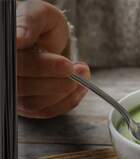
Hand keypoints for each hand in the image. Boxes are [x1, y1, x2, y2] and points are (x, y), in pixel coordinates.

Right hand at [16, 0, 89, 118]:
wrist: (45, 38)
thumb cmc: (40, 26)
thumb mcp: (39, 15)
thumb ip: (30, 23)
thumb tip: (18, 39)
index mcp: (6, 52)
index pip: (16, 64)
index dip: (41, 67)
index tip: (66, 64)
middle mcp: (6, 74)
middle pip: (23, 87)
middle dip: (58, 80)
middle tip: (79, 69)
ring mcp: (15, 93)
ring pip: (35, 103)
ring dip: (65, 91)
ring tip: (82, 73)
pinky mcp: (28, 107)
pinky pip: (47, 111)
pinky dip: (68, 101)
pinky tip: (80, 87)